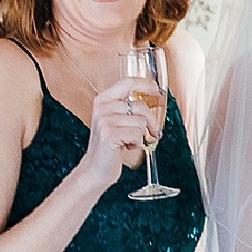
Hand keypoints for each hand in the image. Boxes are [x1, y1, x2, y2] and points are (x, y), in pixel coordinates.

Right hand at [77, 75, 160, 190]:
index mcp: (103, 100)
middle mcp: (102, 107)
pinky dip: (137, 143)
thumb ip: (128, 107)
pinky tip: (126, 147)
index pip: (128, 83)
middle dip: (151, 122)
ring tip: (130, 141)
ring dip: (141, 135)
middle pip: (140, 106)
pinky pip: (137, 133)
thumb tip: (153, 96)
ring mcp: (105, 120)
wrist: (95, 169)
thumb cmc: (109, 146)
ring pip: (141, 121)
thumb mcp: (115, 121)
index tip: (157, 90)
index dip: (145, 85)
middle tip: (152, 132)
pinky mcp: (110, 134)